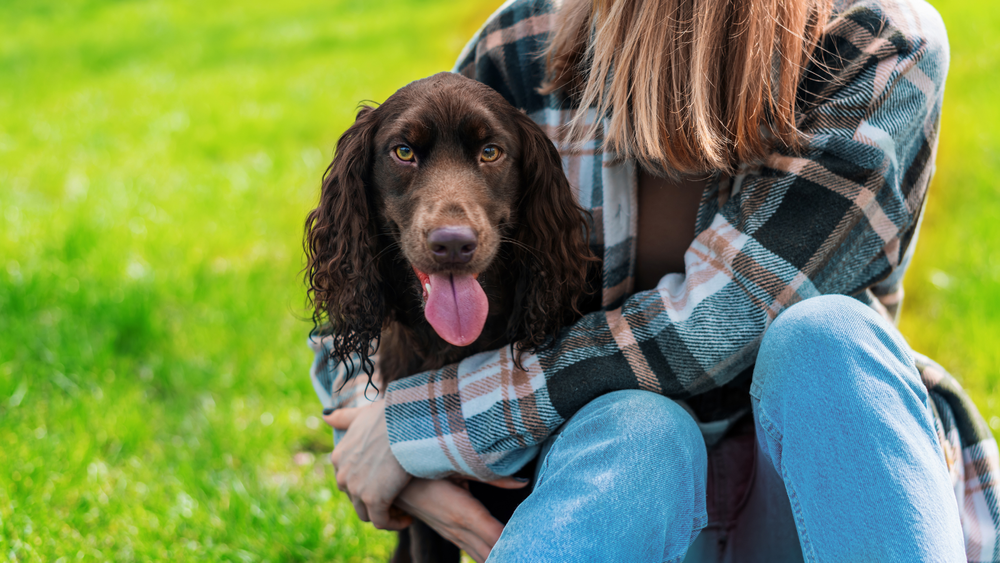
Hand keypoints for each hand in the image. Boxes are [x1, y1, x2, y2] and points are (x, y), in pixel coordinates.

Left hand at [327, 401, 412, 529]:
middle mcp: (342, 475)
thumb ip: (344, 418)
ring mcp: (356, 489)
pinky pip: (381, 521)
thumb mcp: (362, 414)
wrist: (404, 422)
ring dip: (383, 514)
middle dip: (373, 501)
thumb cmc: (388, 415)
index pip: (348, 480)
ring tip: (403, 510)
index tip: (385, 484)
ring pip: (367, 513)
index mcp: (338, 457)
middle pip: (355, 498)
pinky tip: (408, 518)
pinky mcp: (373, 499)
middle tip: (396, 499)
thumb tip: (326, 416)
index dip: (366, 484)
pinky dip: (394, 523)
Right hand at [395, 476, 528, 562]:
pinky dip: (487, 556)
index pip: (497, 538)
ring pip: (481, 556)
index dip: (516, 544)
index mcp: (464, 514)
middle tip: (534, 552)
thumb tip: (523, 482)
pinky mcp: (448, 533)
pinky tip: (497, 555)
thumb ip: (492, 476)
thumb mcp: (456, 467)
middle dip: (511, 553)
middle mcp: (459, 530)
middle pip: (491, 554)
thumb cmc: (423, 468)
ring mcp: (452, 534)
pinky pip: (472, 551)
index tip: (534, 545)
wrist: (388, 483)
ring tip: (520, 554)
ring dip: (498, 556)